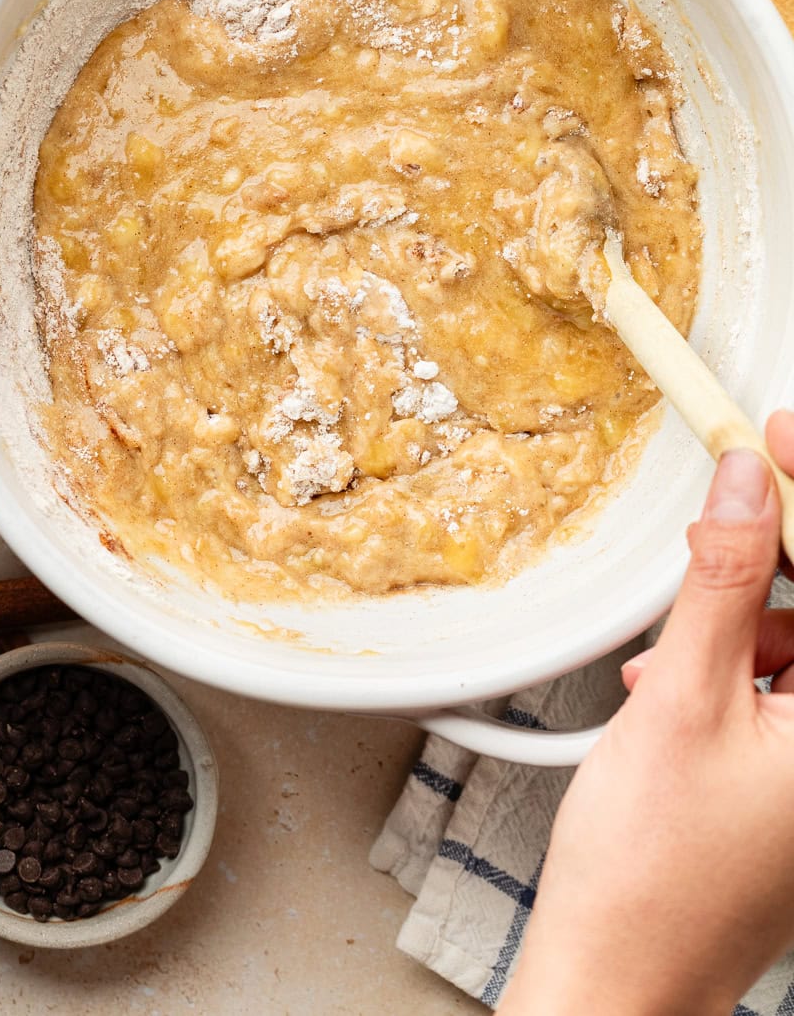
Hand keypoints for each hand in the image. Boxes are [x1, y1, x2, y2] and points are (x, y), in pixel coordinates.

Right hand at [499, 414, 793, 1015]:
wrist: (620, 974)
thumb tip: (748, 484)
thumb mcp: (681, 698)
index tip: (778, 434)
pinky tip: (677, 690)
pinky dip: (734, 674)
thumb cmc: (651, 875)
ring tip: (671, 663)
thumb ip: (720, 577)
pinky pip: (785, 694)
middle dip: (770, 568)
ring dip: (739, 628)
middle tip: (714, 533)